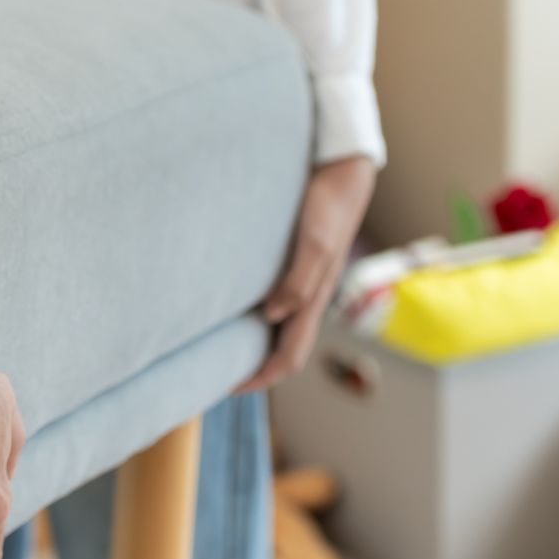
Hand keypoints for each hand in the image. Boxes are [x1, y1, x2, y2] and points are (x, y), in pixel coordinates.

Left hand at [237, 156, 375, 393]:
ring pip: (279, 328)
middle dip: (253, 368)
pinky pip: (276, 302)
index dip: (260, 378)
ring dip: (254, 343)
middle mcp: (309, 298)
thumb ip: (298, 281)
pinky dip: (255, 316)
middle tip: (215, 373)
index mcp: (314, 300)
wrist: (343, 172)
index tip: (226, 387)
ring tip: (219, 346)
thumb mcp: (314, 243)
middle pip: (282, 349)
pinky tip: (234, 306)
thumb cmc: (327, 206)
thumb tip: (272, 315)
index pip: (288, 358)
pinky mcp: (297, 265)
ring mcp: (304, 282)